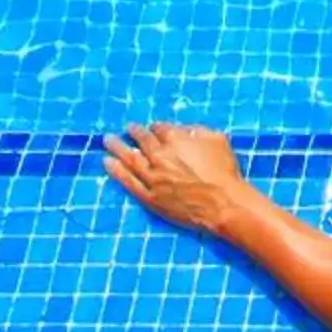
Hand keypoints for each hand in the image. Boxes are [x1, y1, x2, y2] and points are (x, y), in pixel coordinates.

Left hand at [101, 122, 256, 234]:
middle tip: (127, 128)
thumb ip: (197, 130)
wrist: (223, 204)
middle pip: (142, 140)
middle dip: (134, 132)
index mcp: (175, 139)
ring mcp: (152, 177)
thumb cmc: (224, 171)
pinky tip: (107, 163)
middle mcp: (159, 155)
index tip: (153, 128)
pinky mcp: (150, 197)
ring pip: (129, 158)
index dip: (156, 127)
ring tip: (107, 140)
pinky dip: (116, 171)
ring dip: (117, 147)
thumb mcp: (217, 139)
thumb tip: (184, 130)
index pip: (160, 128)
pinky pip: (128, 182)